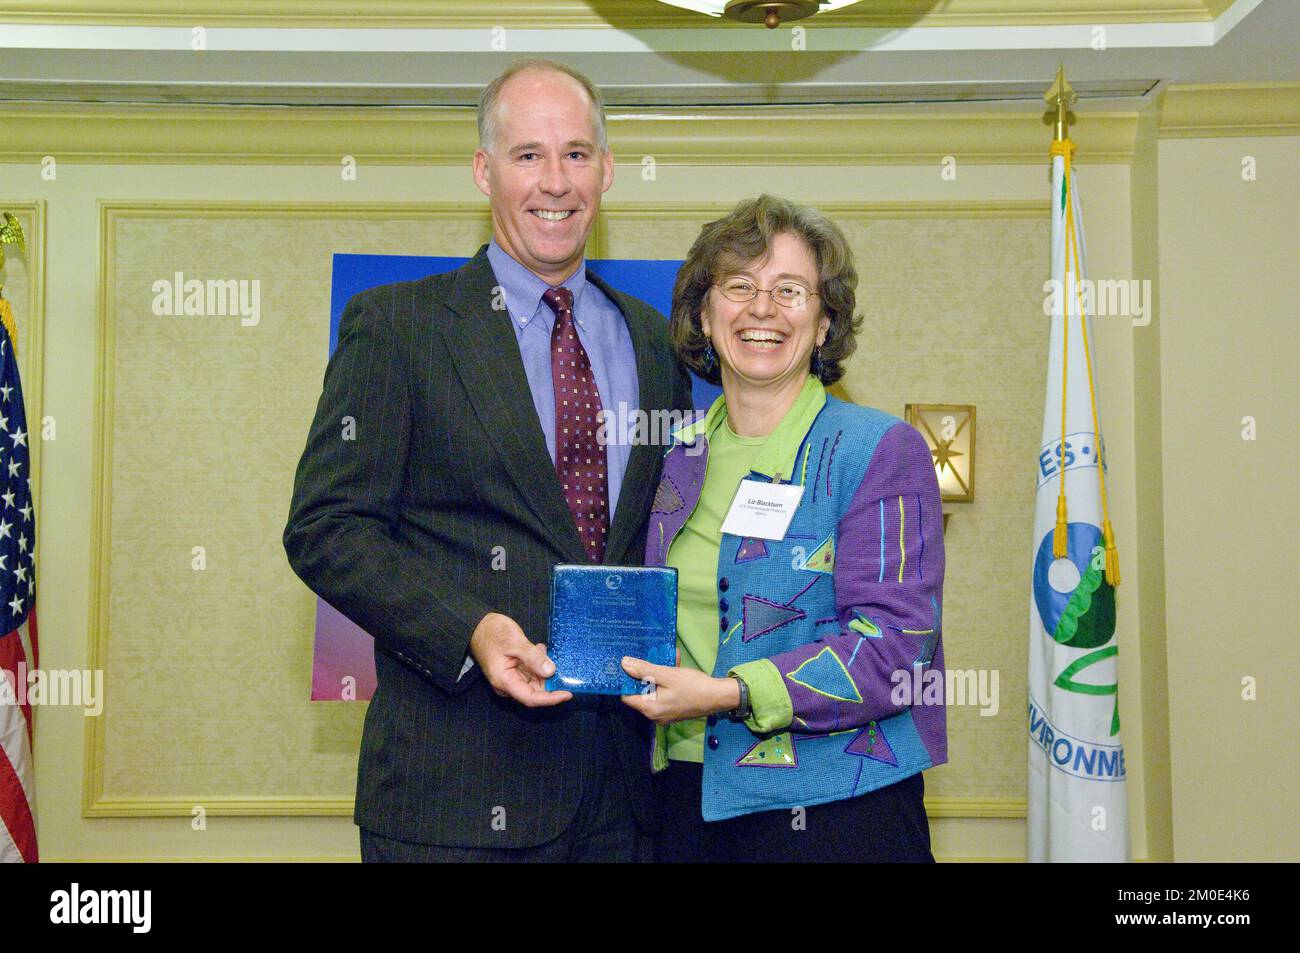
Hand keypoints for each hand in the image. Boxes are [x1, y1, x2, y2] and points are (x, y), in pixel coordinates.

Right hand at [469, 612, 571, 707]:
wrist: (478, 625)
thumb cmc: (492, 633)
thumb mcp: (514, 642)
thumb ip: (532, 657)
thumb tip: (550, 671)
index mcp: (504, 681)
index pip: (531, 698)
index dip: (550, 698)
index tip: (568, 694)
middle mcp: (507, 684)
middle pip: (535, 691)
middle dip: (549, 680)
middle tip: (558, 662)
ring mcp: (511, 678)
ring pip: (534, 681)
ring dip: (543, 669)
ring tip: (541, 649)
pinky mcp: (514, 671)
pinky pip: (531, 673)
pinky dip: (539, 663)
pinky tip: (538, 649)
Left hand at [619, 656, 739, 724]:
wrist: (719, 697)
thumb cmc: (693, 686)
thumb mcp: (667, 674)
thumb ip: (644, 670)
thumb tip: (624, 664)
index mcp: (650, 709)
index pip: (626, 696)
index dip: (625, 681)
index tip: (626, 665)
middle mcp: (655, 715)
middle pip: (640, 693)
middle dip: (643, 674)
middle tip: (645, 657)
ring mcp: (665, 714)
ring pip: (653, 691)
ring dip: (656, 674)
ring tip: (662, 657)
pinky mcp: (674, 710)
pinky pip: (664, 694)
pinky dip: (665, 680)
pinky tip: (673, 663)